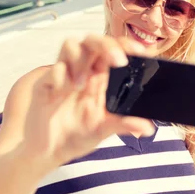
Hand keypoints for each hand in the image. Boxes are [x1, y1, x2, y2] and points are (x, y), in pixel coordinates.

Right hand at [22, 34, 155, 168]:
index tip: (140, 51)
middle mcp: (84, 70)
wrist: (48, 153)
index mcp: (101, 76)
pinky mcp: (46, 84)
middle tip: (118, 61)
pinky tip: (62, 93)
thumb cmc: (78, 135)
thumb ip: (124, 125)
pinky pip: (53, 69)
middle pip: (94, 40)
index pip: (115, 49)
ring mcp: (64, 74)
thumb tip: (148, 128)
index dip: (127, 45)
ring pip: (71, 44)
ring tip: (82, 84)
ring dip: (80, 59)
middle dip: (107, 45)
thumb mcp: (104, 130)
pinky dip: (60, 77)